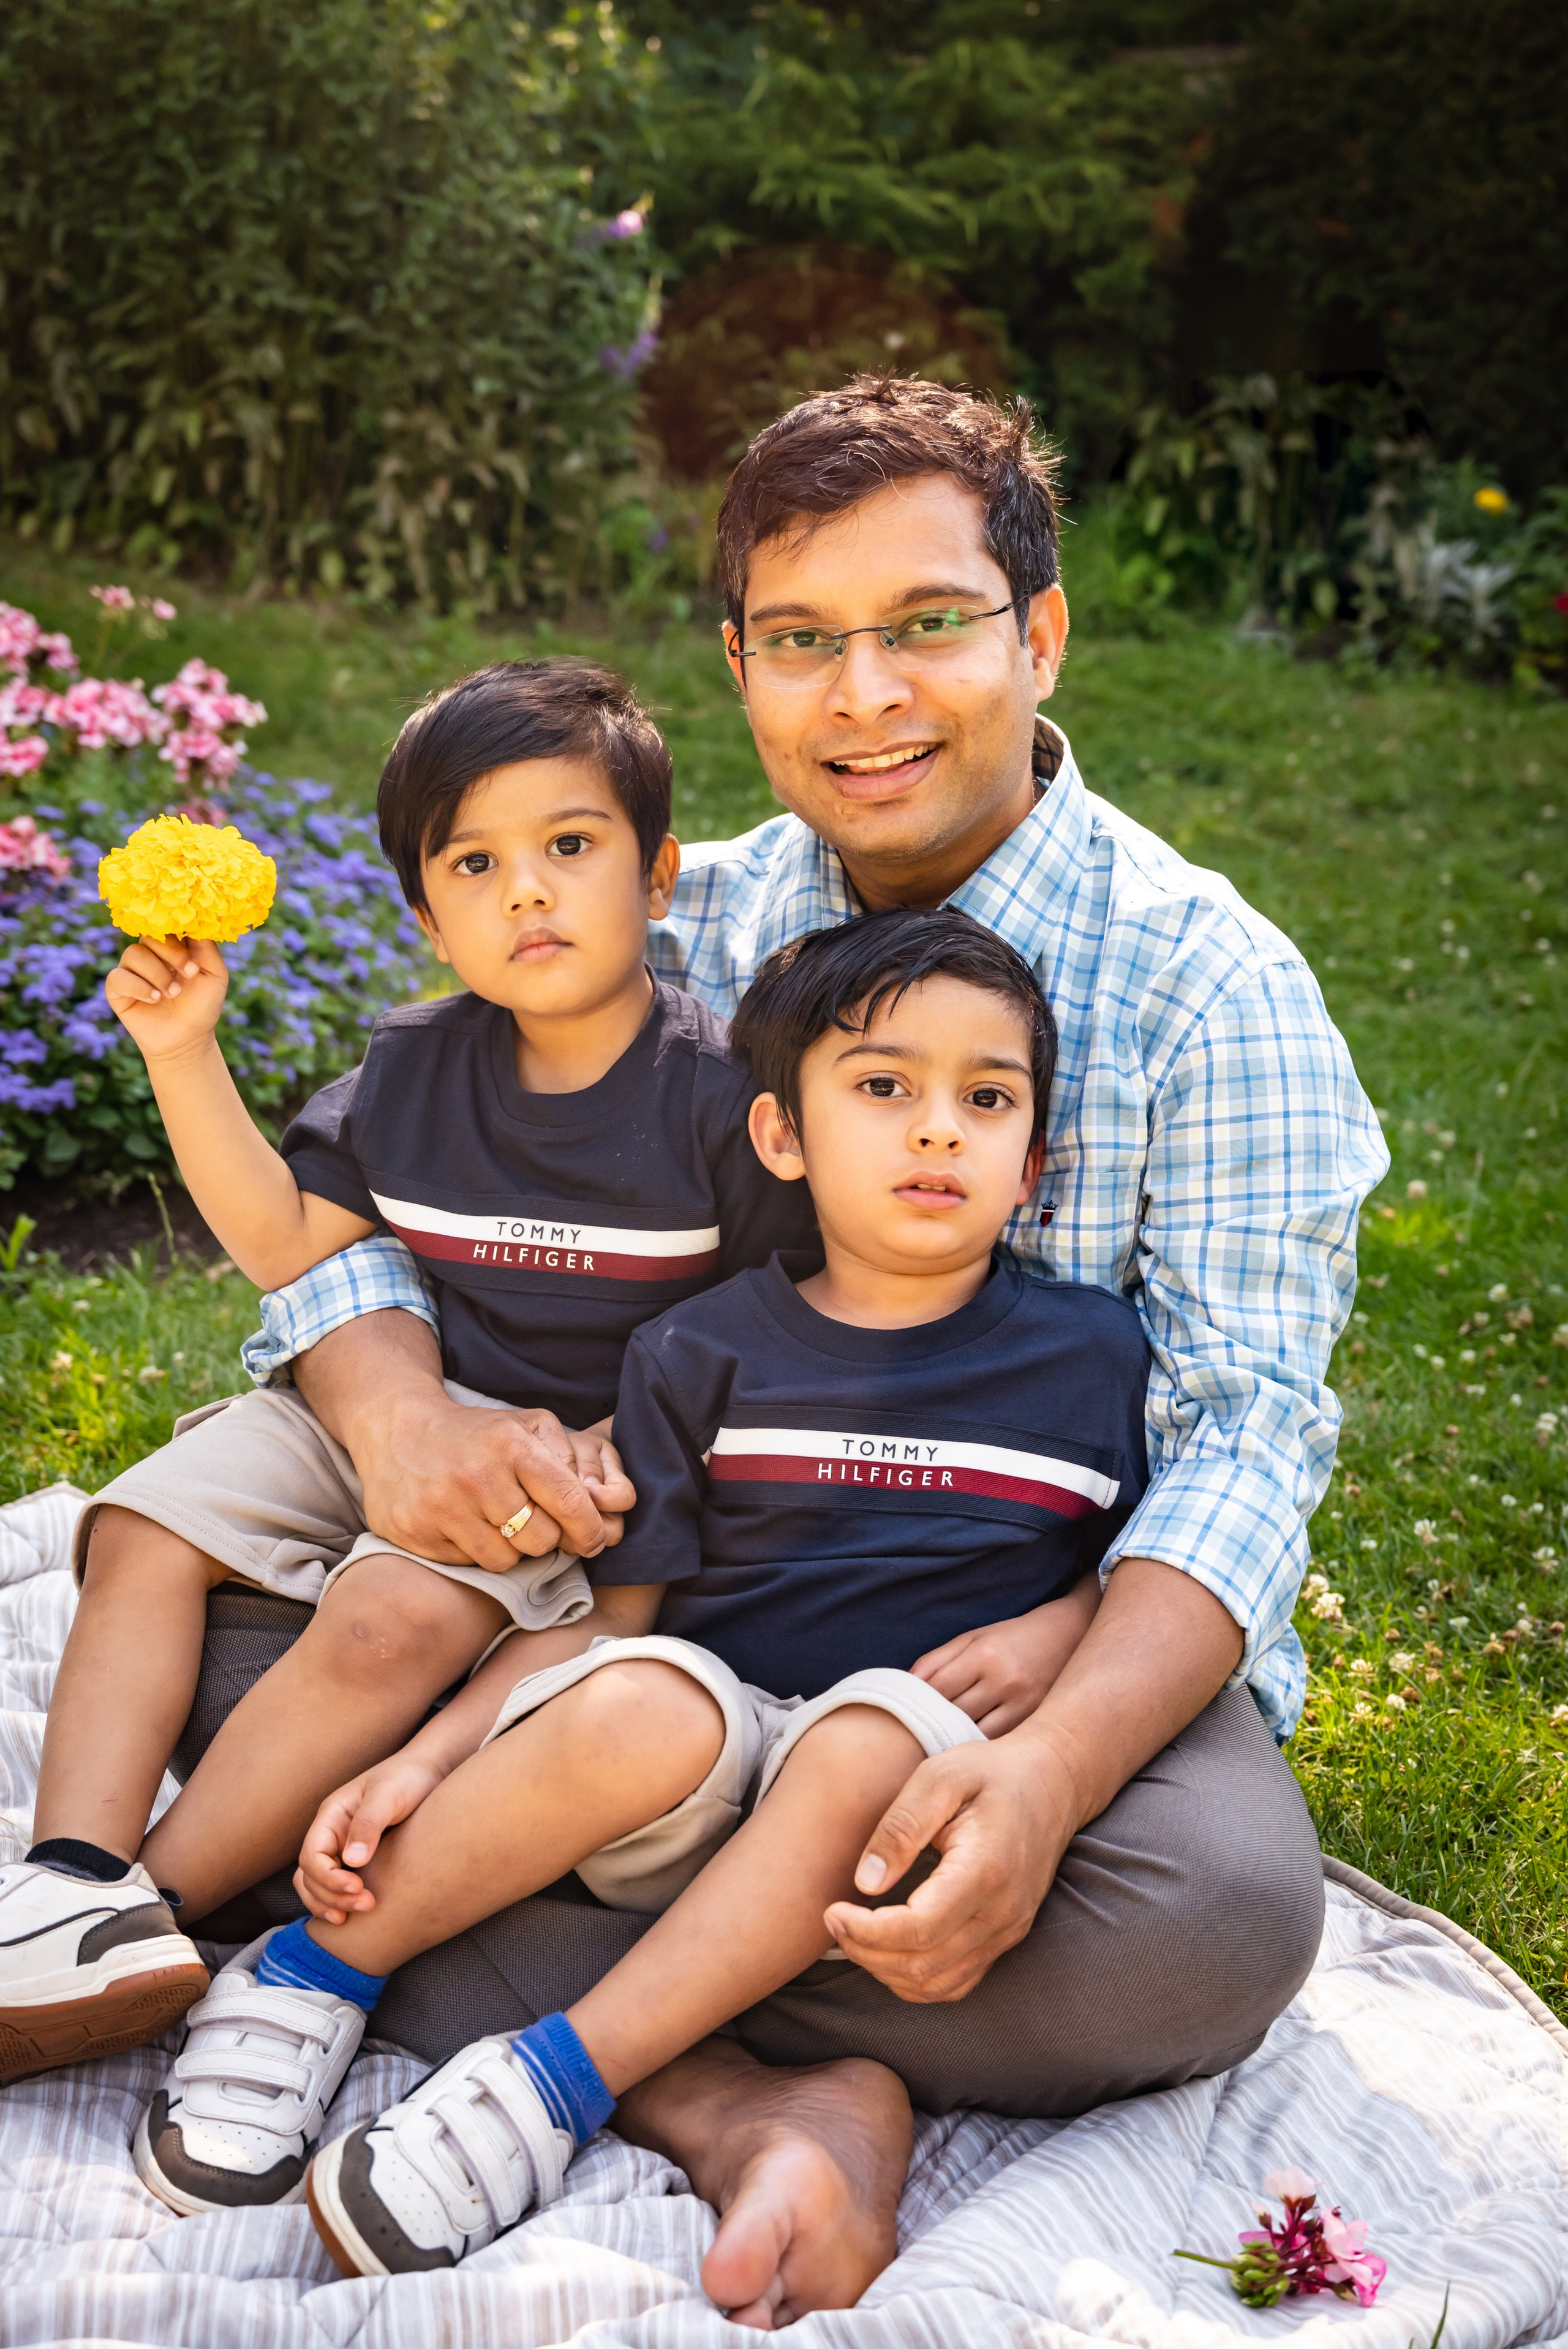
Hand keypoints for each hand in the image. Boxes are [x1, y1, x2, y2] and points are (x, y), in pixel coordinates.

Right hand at [105, 934, 226, 1058]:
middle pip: (150, 936)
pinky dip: (138, 986)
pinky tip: (155, 998)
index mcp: (171, 946)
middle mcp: (148, 954)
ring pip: (134, 954)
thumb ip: (206, 947)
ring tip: (173, 993)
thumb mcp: (214, 974)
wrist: (188, 1039)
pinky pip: (118, 977)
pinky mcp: (117, 989)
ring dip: (157, 974)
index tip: (197, 954)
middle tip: (190, 973)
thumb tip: (195, 920)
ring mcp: (131, 970)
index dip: (180, 933)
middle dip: (172, 953)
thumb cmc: (202, 1005)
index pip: (167, 924)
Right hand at [294, 1313, 636, 1568]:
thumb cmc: (476, 1433)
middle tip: (535, 1525)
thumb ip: (566, 1455)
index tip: (594, 1540)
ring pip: (506, 1560)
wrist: (395, 1429)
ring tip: (498, 1524)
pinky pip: (469, 1564)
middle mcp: (478, 1478)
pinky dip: (475, 1552)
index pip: (570, 1504)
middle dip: (547, 1538)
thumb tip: (597, 1500)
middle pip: (542, 1541)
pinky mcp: (418, 1534)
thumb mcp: (525, 1424)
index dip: (590, 1531)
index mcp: (512, 1447)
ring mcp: (444, 1509)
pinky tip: (466, 1526)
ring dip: (510, 1549)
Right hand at [295, 1755, 443, 1922]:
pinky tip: (355, 1914)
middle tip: (367, 1904)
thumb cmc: (407, 1778)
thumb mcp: (388, 1794)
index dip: (328, 1878)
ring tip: (358, 1913)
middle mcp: (331, 1834)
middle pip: (310, 1877)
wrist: (429, 1773)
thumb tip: (351, 1861)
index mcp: (331, 1816)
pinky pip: (335, 1886)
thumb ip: (369, 1823)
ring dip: (331, 1904)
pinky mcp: (358, 1859)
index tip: (358, 1887)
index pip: (312, 1856)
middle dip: (332, 1896)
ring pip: (317, 1885)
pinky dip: (339, 1902)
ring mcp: (341, 1848)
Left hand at [827, 1560, 1247, 2001]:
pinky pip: (955, 1982)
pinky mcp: (1005, 1938)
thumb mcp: (940, 1777)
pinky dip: (913, 1978)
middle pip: (923, 1965)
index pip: (919, 1929)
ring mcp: (1008, 1931)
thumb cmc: (990, 1772)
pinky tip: (885, 1948)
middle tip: (833, 1918)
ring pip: (937, 1983)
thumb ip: (901, 1827)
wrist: (1053, 1782)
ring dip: (885, 1970)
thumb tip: (864, 1882)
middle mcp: (1002, 1912)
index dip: (866, 1932)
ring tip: (853, 1932)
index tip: (831, 1909)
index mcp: (985, 1869)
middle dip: (866, 1951)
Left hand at [910, 1580, 1100, 1736]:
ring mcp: (1023, 1704)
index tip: (900, 1716)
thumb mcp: (972, 1638)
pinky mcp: (1034, 1720)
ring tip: (933, 1747)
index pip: (938, 1689)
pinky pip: (997, 1742)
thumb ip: (936, 1661)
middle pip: (954, 1714)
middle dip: (930, 1726)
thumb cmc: (1011, 1638)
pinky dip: (978, 1747)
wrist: (1067, 1636)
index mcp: (984, 1654)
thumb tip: (903, 1686)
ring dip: (952, 1742)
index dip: (915, 1704)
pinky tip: (965, 1751)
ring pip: (975, 1735)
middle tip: (907, 1739)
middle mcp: (1004, 1680)